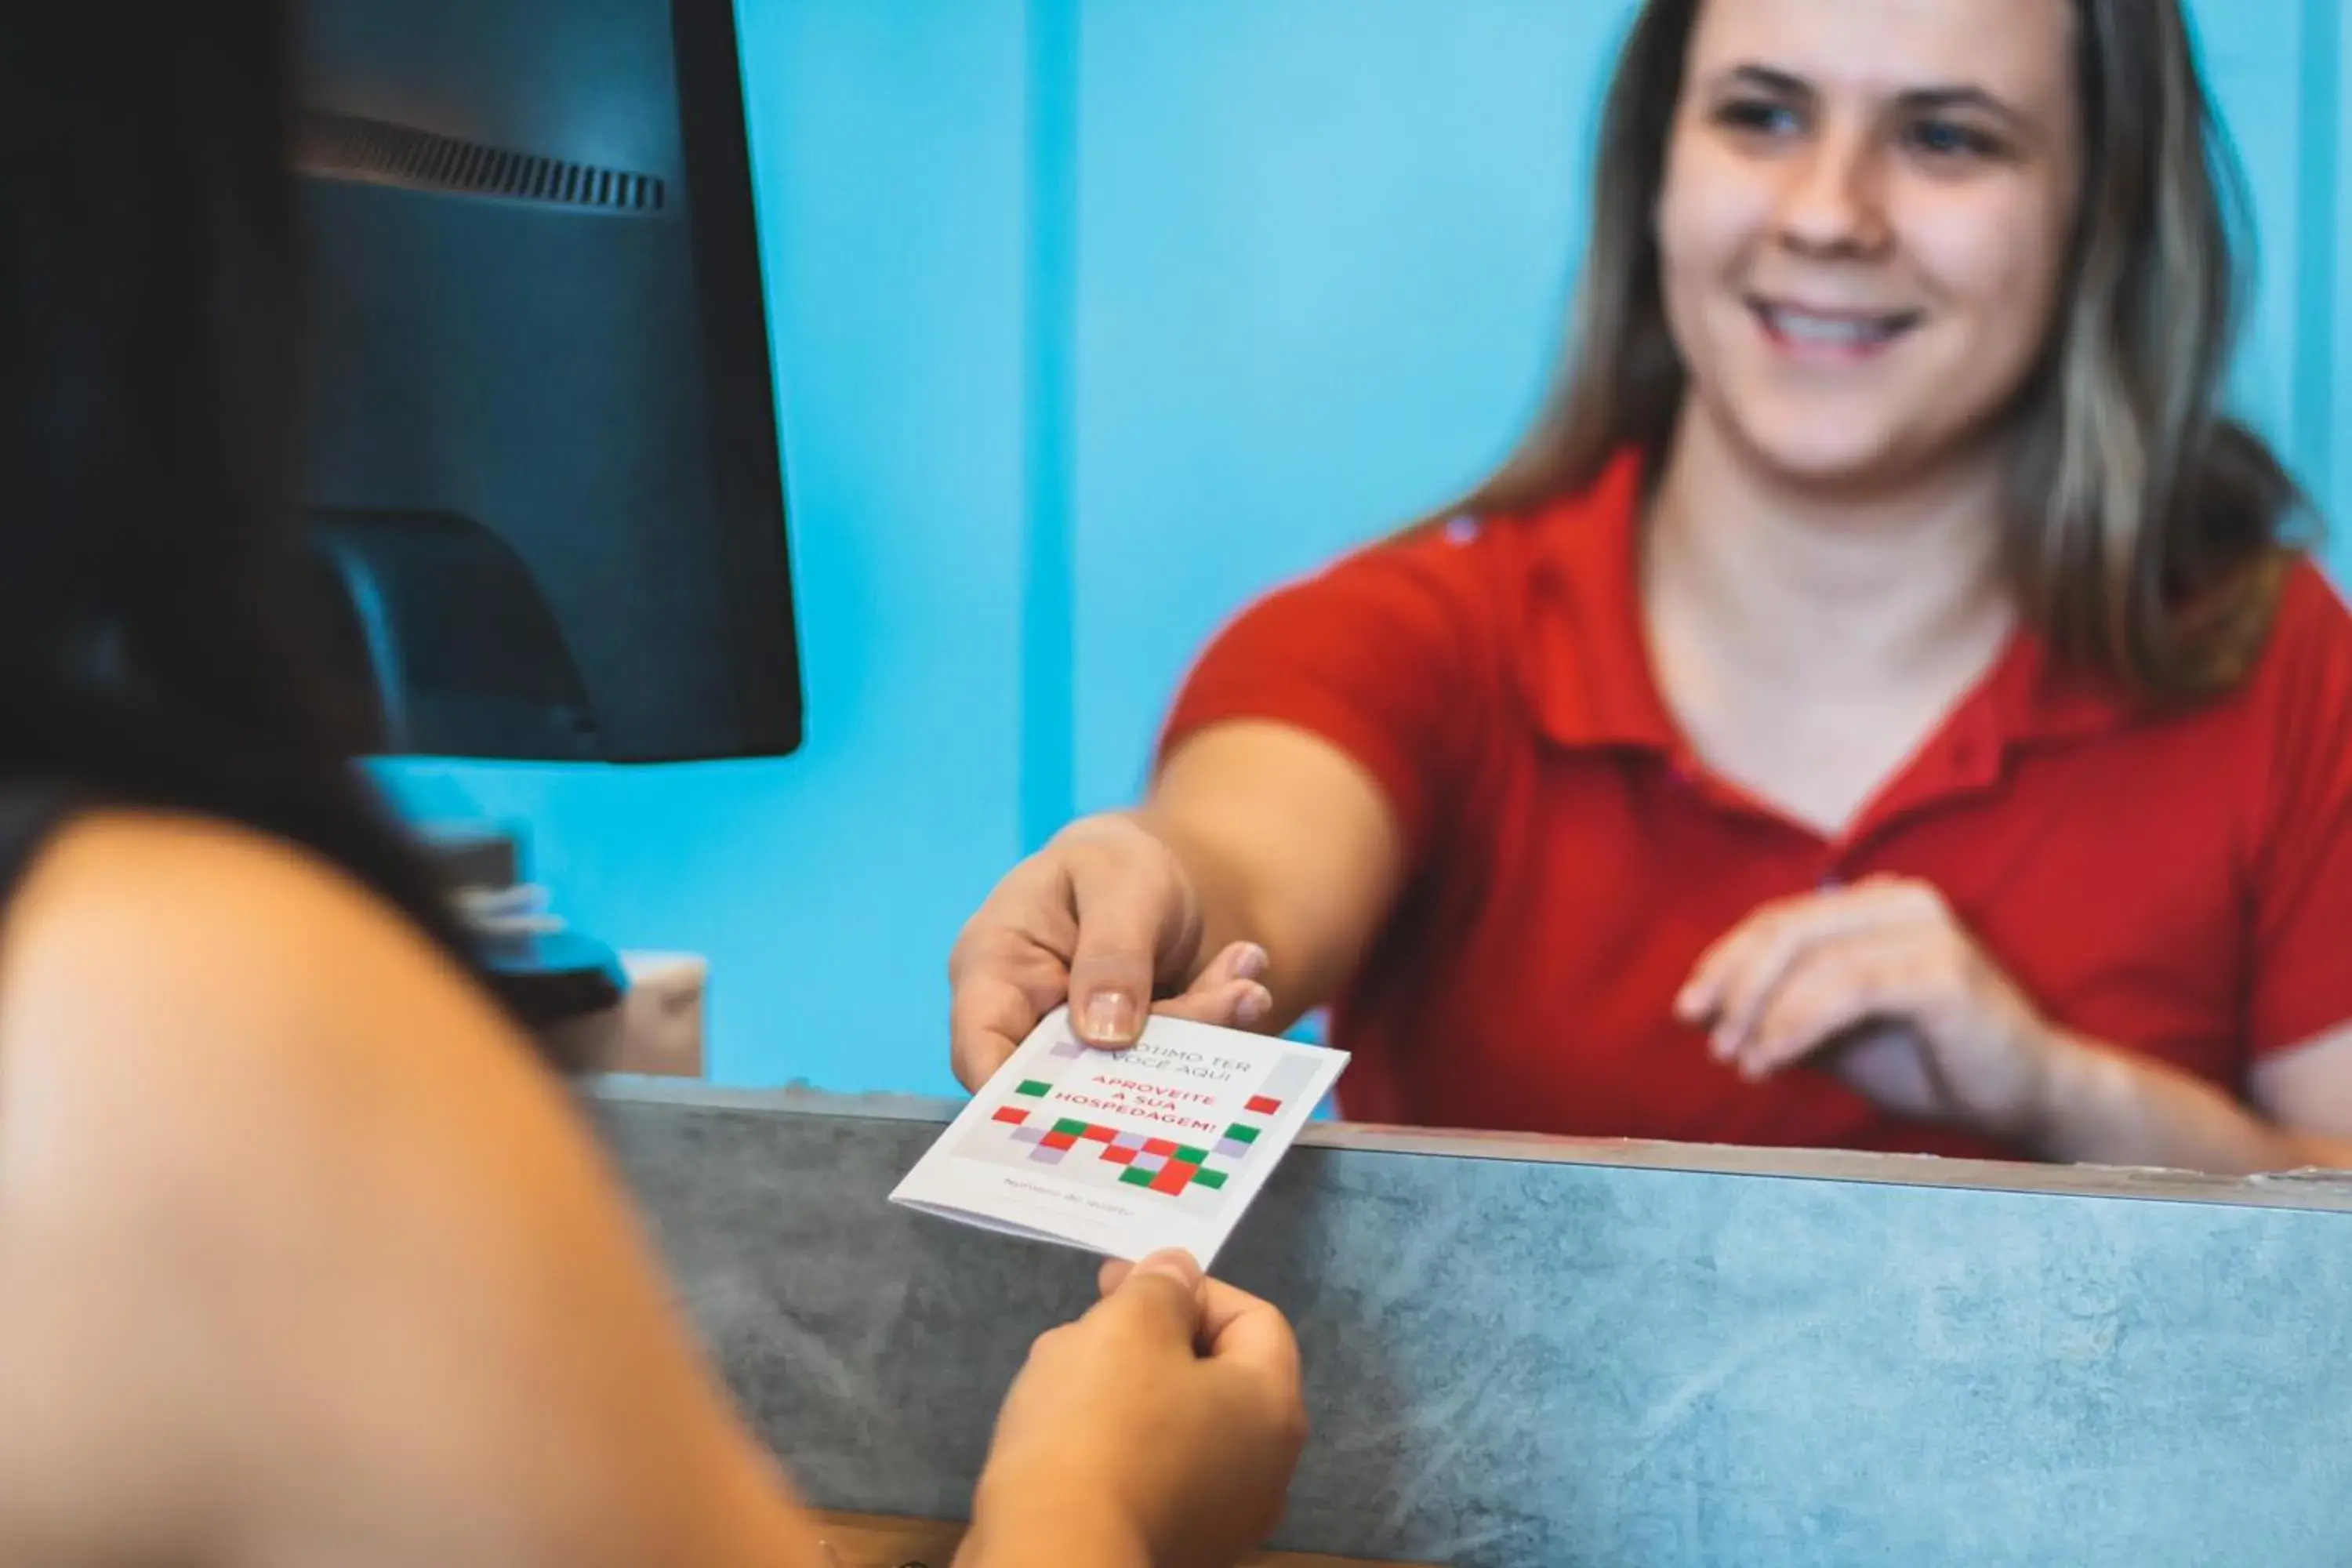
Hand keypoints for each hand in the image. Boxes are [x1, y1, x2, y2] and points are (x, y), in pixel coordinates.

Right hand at [950, 815, 1274, 1088]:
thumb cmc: (1111, 863)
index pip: (978, 1048)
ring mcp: (1081, 1048)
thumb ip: (1112, 954)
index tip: (1072, 1116)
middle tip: (1220, 1016)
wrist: (1154, 866)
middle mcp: (1028, 1021)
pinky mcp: (1131, 1061)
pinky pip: (1170, 1065)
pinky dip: (1215, 1026)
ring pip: (1131, 1080)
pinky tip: (1246, 980)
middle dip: (1145, 1064)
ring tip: (1246, 988)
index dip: (1007, 1097)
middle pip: (1065, 1079)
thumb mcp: (1119, 883)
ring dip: (1198, 1035)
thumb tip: (1105, 1036)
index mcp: (993, 968)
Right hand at [963, 1250, 1307, 1567]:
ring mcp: (1221, 1522)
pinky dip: (1115, 1446)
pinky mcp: (1173, 1550)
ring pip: (1175, 1424)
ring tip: (1058, 1377)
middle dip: (1148, 1337)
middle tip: (1086, 1326)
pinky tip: (1059, 1440)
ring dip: (1123, 1389)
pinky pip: (1151, 1475)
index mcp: (1273, 1409)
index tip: (1119, 1283)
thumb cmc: (1100, 1428)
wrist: (1053, 1558)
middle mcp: (1265, 1471)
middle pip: (1214, 1374)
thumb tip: (1180, 1272)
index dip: (1190, 1288)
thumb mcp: (1128, 1327)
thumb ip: (1161, 1287)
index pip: (1254, 1319)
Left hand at [1674, 876, 2070, 1142]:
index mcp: (1874, 904)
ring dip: (1761, 1013)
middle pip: (1786, 930)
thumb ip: (1778, 1012)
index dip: (1726, 962)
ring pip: (1810, 958)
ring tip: (1741, 1061)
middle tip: (1708, 1037)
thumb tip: (1700, 1013)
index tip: (1689, 1010)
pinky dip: (1796, 1024)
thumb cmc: (1930, 1061)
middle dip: (1734, 984)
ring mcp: (1924, 930)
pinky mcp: (1941, 970)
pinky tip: (1772, 1058)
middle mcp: (1899, 900)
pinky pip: (1845, 988)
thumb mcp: (1837, 1033)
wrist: (2027, 1097)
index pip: (1780, 920)